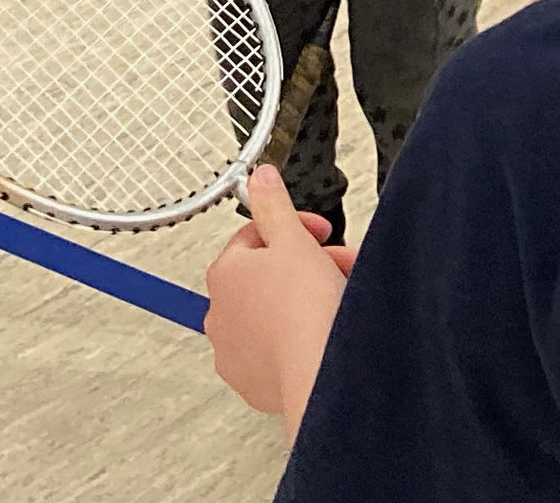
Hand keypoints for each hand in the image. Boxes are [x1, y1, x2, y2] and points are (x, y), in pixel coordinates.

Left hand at [203, 165, 351, 433]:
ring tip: (337, 303)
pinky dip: (296, 340)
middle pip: (265, 275)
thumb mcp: (294, 241)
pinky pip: (275, 351)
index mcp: (225, 272)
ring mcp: (232, 351)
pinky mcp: (250, 382)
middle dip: (306, 266)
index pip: (256, 235)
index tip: (323, 234)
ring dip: (301, 302)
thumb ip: (273, 205)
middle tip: (340, 268)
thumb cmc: (307, 311)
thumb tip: (258, 176)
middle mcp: (219, 312)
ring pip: (270, 313)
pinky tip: (321, 336)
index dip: (296, 229)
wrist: (318, 374)